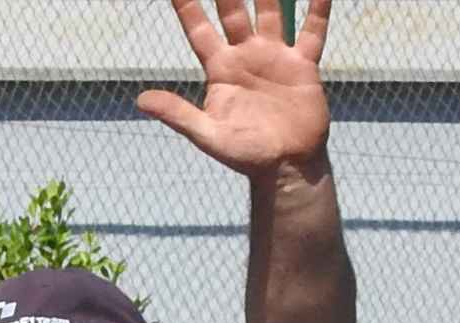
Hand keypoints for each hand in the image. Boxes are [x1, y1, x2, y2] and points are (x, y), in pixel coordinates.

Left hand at [137, 0, 330, 181]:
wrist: (286, 168)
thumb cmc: (245, 155)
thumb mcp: (208, 135)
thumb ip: (178, 114)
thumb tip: (141, 101)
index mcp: (220, 70)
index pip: (198, 29)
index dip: (187, 5)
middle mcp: (245, 56)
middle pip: (233, 10)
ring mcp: (275, 57)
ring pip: (270, 10)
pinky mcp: (302, 65)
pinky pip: (312, 30)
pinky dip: (318, 7)